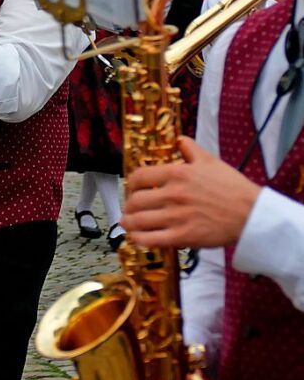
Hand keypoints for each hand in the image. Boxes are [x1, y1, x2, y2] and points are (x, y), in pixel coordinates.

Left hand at [121, 136, 260, 248]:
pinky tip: (137, 237)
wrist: (251, 213)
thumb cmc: (232, 187)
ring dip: (129, 222)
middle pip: (135, 200)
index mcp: (177, 173)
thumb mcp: (210, 161)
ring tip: (127, 222)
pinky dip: (139, 239)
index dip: (131, 184)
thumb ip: (190, 149)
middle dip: (128, 205)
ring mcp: (176, 217)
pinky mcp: (183, 236)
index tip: (132, 188)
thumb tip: (180, 140)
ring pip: (139, 221)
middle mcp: (173, 194)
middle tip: (129, 208)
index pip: (139, 176)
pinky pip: (151, 239)